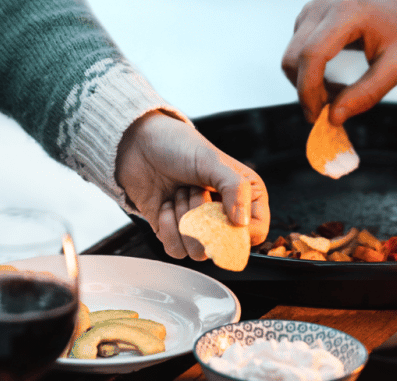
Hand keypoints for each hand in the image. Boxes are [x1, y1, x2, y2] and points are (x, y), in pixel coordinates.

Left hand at [115, 112, 269, 259]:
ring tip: (180, 193)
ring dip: (185, 220)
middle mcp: (224, 213)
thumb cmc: (179, 146)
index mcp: (244, 195)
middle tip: (195, 189)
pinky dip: (168, 228)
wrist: (140, 145)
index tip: (222, 212)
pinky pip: (176, 251)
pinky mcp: (175, 233)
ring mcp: (199, 225)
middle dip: (205, 218)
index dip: (240, 229)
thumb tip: (242, 222)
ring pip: (198, 251)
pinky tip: (166, 204)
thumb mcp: (212, 161)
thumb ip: (235, 188)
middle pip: (225, 245)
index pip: (255, 230)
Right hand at [281, 0, 396, 125]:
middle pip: (293, 57)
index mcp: (345, 12)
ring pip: (292, 55)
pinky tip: (333, 77)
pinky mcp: (310, 13)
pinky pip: (298, 49)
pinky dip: (309, 70)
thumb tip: (334, 117)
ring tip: (340, 91)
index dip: (308, 91)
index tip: (318, 118)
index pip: (311, 55)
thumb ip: (368, 93)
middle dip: (306, 90)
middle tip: (332, 108)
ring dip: (308, 81)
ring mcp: (313, 6)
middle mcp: (322, 5)